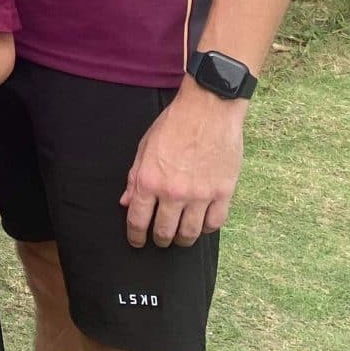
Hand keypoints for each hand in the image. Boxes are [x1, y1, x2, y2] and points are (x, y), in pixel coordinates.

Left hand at [120, 84, 245, 246]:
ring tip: (180, 236)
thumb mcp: (145, 147)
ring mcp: (200, 195)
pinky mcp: (223, 192)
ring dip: (182, 239)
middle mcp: (173, 192)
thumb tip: (126, 203)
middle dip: (159, 240)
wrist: (209, 108)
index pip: (138, 221)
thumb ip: (134, 178)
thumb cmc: (174, 124)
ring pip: (190, 233)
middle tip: (160, 239)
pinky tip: (201, 224)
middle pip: (164, 232)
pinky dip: (206, 228)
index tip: (137, 241)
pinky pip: (214, 223)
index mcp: (149, 180)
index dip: (135, 236)